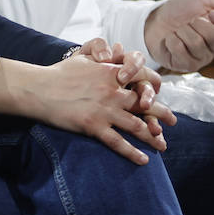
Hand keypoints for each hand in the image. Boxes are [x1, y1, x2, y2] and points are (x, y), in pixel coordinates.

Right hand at [31, 54, 175, 163]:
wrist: (40, 88)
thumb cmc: (59, 72)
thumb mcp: (82, 57)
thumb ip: (101, 57)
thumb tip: (112, 54)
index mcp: (112, 73)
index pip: (141, 78)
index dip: (153, 87)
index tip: (158, 95)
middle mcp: (113, 91)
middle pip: (145, 104)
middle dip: (161, 114)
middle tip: (172, 122)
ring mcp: (105, 110)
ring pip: (137, 125)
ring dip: (152, 137)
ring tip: (162, 146)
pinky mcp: (95, 126)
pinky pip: (119, 143)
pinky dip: (133, 153)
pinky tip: (143, 160)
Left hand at [143, 0, 213, 71]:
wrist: (155, 19)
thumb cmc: (180, 10)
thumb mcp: (204, 0)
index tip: (211, 13)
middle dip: (197, 24)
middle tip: (189, 21)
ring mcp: (202, 58)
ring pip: (196, 44)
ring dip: (182, 31)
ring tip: (179, 30)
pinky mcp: (186, 66)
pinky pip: (181, 51)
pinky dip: (171, 41)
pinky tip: (171, 40)